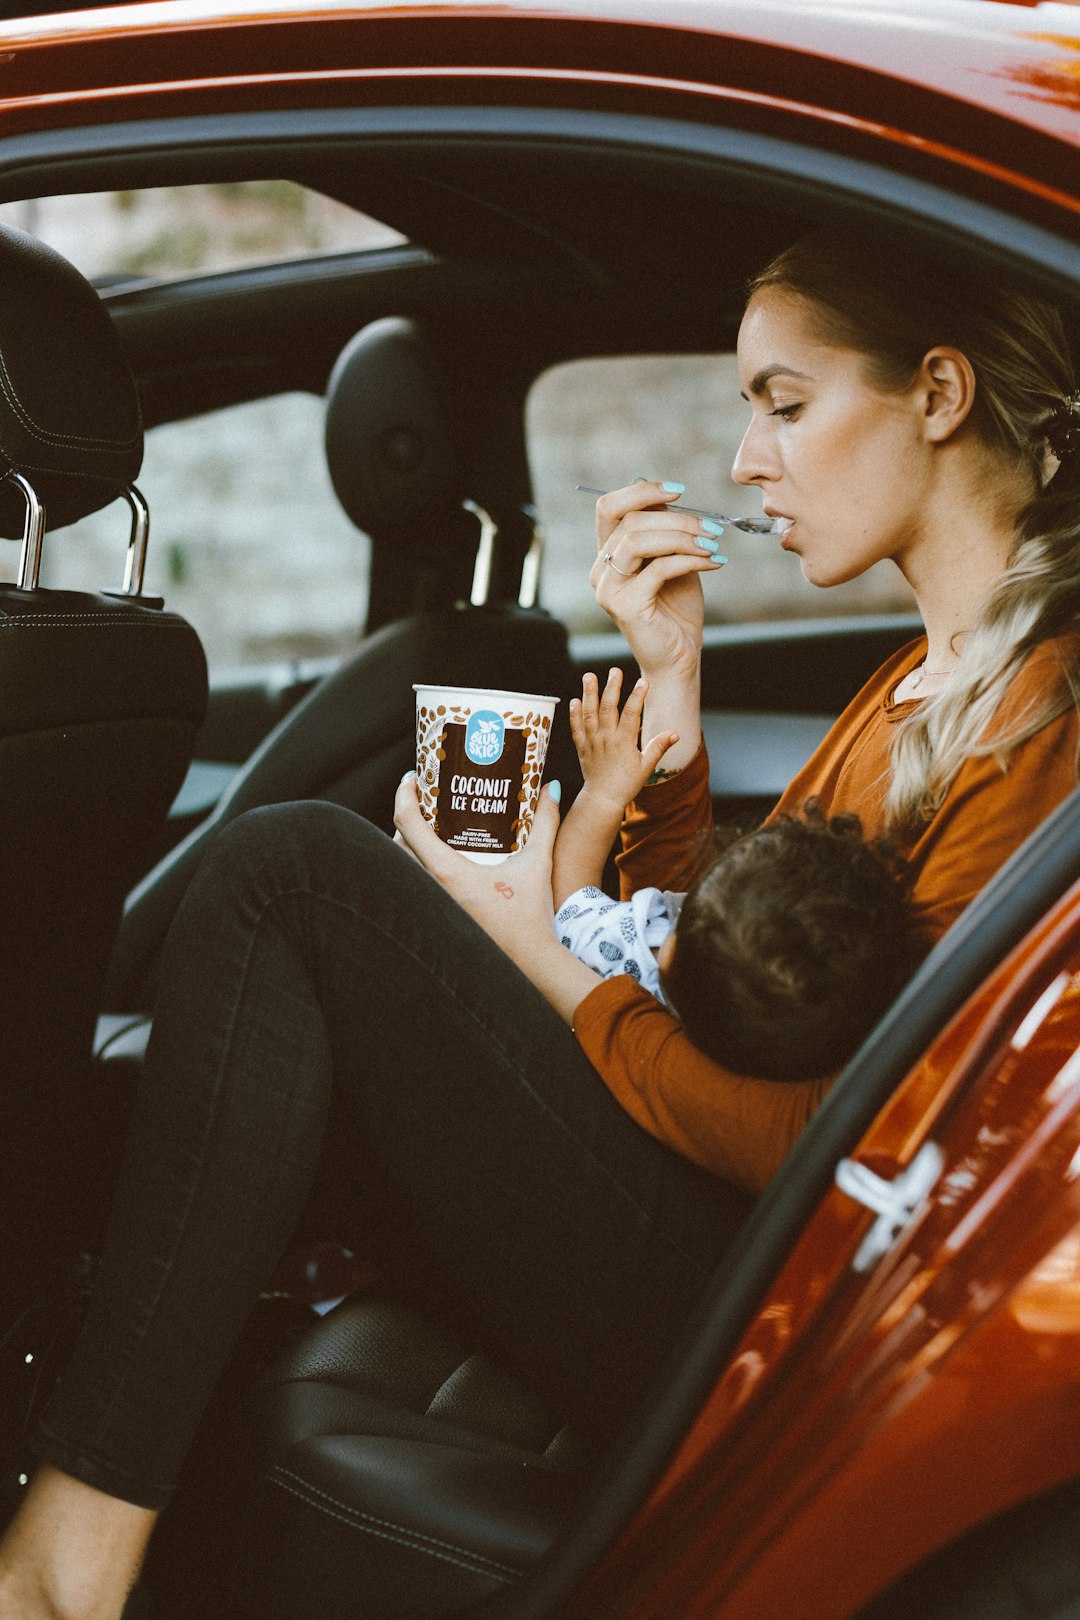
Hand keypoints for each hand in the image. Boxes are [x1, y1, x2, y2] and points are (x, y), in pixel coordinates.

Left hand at [393, 773, 559, 955]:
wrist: (528, 961)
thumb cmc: (530, 916)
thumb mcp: (538, 863)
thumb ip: (545, 822)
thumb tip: (549, 788)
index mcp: (447, 872)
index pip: (408, 824)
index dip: (405, 795)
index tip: (413, 779)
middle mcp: (429, 888)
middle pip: (398, 842)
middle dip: (407, 817)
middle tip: (426, 798)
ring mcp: (430, 905)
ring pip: (402, 865)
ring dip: (409, 843)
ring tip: (429, 825)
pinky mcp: (436, 916)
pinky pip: (414, 883)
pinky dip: (416, 865)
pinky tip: (436, 858)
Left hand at [570, 669, 678, 813]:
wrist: (603, 799)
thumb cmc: (627, 783)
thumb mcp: (647, 766)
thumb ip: (659, 747)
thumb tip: (675, 733)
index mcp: (624, 742)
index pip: (632, 714)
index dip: (637, 697)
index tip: (643, 682)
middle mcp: (606, 739)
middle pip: (608, 708)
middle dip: (612, 687)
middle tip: (615, 670)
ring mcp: (592, 742)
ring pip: (589, 714)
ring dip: (589, 694)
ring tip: (589, 676)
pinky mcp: (581, 747)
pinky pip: (576, 728)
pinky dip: (574, 714)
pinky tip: (575, 700)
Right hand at [589, 479, 725, 681]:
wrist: (679, 656)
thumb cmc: (676, 609)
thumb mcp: (673, 558)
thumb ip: (664, 529)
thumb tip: (664, 492)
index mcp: (607, 554)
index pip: (609, 507)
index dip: (642, 491)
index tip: (679, 491)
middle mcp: (600, 569)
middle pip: (630, 520)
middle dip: (677, 518)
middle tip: (711, 527)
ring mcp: (608, 588)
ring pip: (638, 539)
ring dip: (683, 536)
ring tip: (712, 544)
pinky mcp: (625, 605)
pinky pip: (659, 568)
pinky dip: (691, 559)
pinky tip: (713, 561)